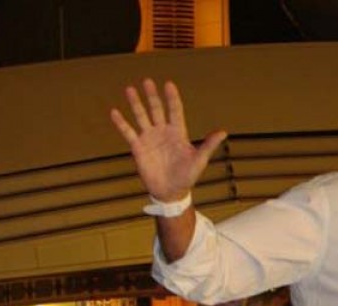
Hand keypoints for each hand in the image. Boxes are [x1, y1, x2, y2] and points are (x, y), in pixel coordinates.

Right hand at [110, 78, 226, 202]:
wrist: (171, 192)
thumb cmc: (187, 176)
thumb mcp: (199, 160)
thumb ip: (208, 145)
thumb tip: (223, 132)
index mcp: (178, 133)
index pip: (175, 111)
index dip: (172, 98)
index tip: (168, 84)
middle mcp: (163, 132)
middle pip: (156, 109)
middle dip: (152, 96)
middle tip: (147, 81)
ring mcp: (150, 138)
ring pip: (141, 116)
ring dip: (136, 103)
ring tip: (130, 89)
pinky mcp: (138, 147)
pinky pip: (128, 132)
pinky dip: (121, 123)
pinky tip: (114, 112)